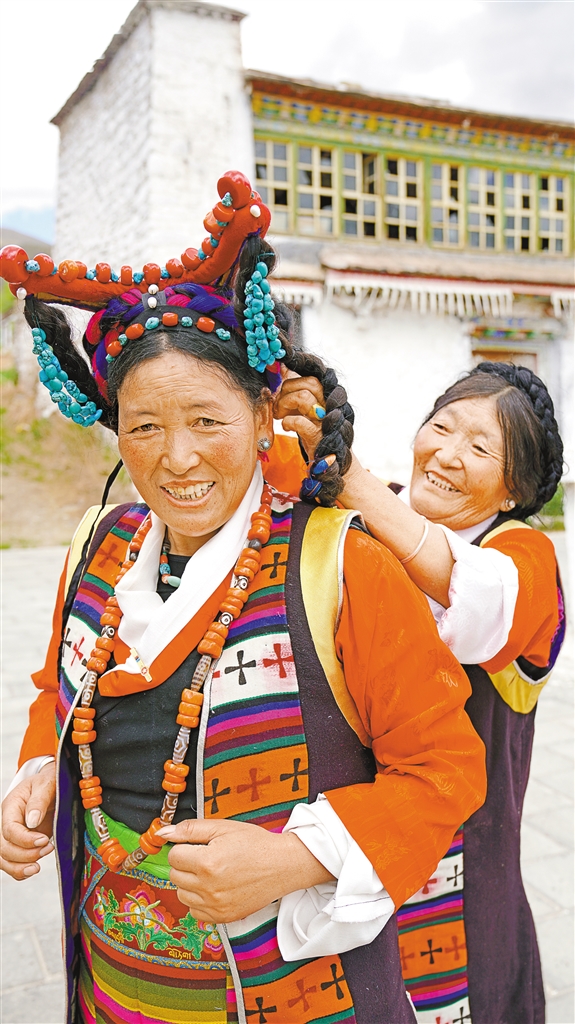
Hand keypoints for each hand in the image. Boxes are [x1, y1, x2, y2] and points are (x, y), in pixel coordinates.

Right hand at [0, 763, 55, 879]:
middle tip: (48, 848)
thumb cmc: (48, 782)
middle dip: (25, 854)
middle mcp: (8, 822)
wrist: (52, 784)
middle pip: (4, 847)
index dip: (24, 839)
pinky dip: (20, 871)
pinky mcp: (22, 844)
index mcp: (11, 806)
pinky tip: (33, 869)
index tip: (44, 840)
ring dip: (20, 866)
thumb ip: (39, 801)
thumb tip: (32, 821)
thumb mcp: (46, 784)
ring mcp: (14, 835)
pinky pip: (13, 863)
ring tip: (38, 866)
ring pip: (4, 859)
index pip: (9, 829)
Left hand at [159, 817, 333, 922]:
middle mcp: (208, 887)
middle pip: (175, 876)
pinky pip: (194, 912)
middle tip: (207, 857)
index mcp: (207, 862)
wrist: (281, 865)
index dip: (185, 847)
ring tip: (212, 873)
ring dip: (191, 883)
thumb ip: (190, 829)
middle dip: (186, 864)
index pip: (173, 855)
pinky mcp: (222, 918)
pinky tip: (215, 888)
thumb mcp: (223, 827)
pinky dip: (199, 901)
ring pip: (182, 894)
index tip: (199, 846)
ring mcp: (215, 906)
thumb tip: (163, 832)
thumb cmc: (254, 844)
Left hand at [273, 372, 323, 461]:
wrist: (330, 460)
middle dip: (287, 389)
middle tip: (277, 403)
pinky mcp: (319, 436)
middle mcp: (329, 404)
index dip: (293, 374)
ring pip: (304, 398)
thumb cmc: (314, 431)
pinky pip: (301, 422)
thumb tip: (283, 368)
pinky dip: (288, 422)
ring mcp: (325, 420)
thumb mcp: (303, 407)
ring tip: (279, 414)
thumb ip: (295, 388)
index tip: (279, 376)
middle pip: (310, 382)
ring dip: (285, 404)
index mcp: (326, 395)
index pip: (312, 374)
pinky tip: (286, 426)